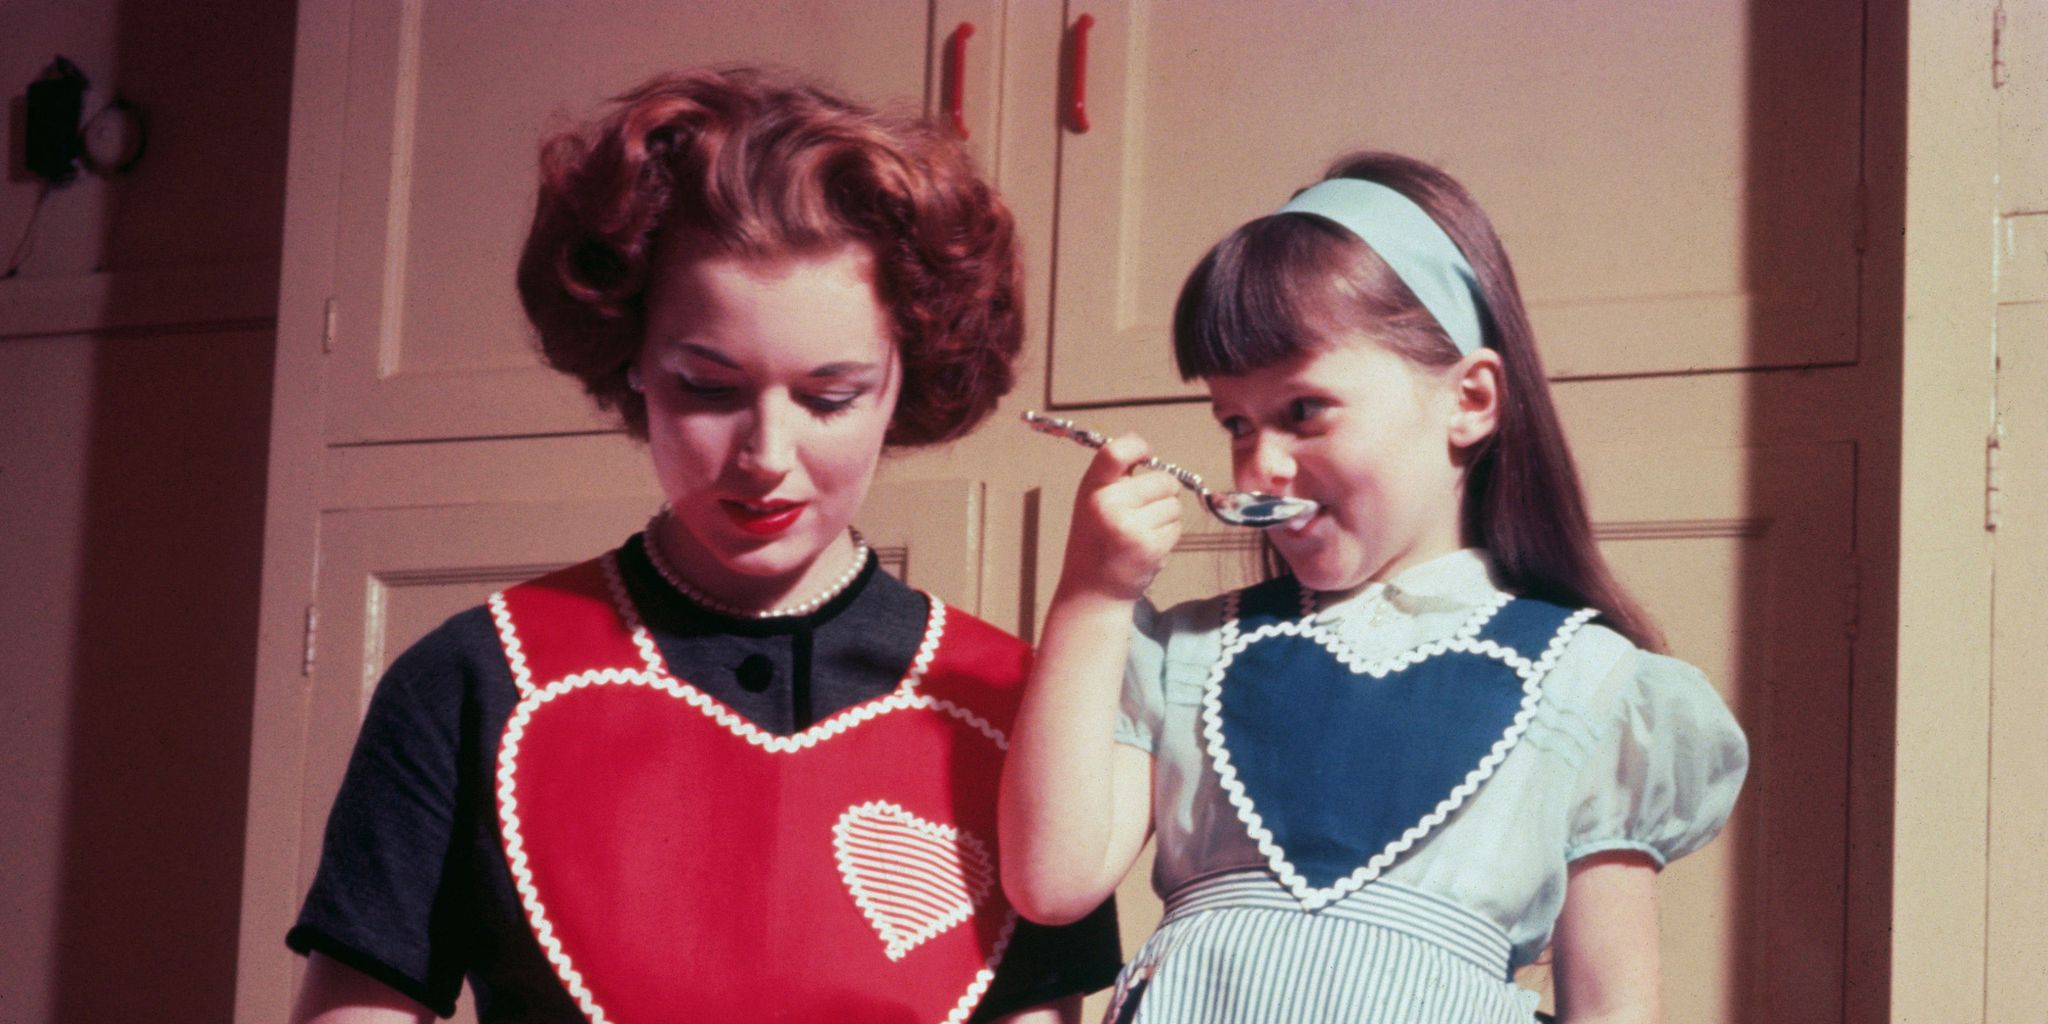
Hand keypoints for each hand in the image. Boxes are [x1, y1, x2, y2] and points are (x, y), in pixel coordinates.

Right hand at [1057, 433, 1182, 602]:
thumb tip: (1142, 447)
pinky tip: (1147, 546)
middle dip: (1161, 492)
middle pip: (1163, 480)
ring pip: (1174, 505)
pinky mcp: (1151, 547)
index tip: (1145, 453)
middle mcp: (1109, 505)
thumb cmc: (1095, 541)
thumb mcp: (1092, 501)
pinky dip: (1167, 535)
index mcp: (1091, 489)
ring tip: (1141, 532)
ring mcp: (1131, 528)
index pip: (1115, 452)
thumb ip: (1114, 476)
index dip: (1138, 446)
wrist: (1092, 590)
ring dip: (1165, 517)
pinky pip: (1177, 527)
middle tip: (1142, 510)